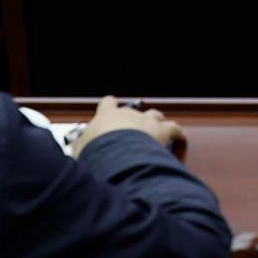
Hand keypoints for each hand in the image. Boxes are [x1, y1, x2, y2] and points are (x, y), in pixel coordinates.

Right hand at [70, 96, 186, 160]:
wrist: (115, 154)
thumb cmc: (95, 152)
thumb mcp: (79, 150)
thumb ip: (80, 147)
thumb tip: (76, 151)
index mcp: (106, 116)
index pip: (107, 104)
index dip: (110, 107)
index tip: (111, 109)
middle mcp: (128, 114)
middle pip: (135, 110)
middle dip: (135, 120)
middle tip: (134, 132)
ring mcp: (146, 121)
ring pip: (156, 116)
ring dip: (157, 124)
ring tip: (158, 134)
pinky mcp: (162, 131)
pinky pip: (175, 129)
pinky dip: (178, 136)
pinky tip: (180, 143)